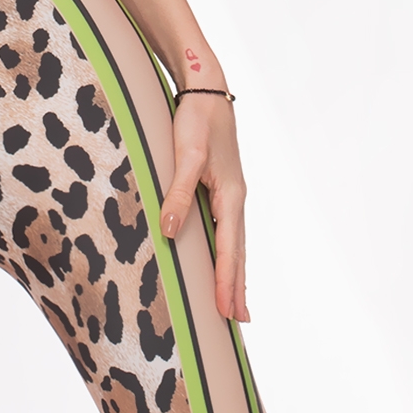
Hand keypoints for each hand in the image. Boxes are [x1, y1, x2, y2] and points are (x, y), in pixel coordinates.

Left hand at [159, 94, 247, 321]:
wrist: (206, 90)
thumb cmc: (197, 121)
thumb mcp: (186, 156)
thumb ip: (179, 193)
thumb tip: (173, 231)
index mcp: (231, 196)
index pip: (229, 249)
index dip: (227, 281)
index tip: (227, 311)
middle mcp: (236, 200)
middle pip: (238, 253)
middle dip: (237, 288)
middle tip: (239, 322)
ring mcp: (231, 196)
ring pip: (235, 244)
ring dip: (235, 274)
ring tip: (236, 303)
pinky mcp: (222, 190)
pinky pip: (228, 232)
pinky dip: (229, 254)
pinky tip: (224, 262)